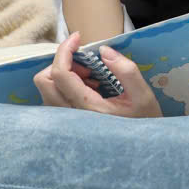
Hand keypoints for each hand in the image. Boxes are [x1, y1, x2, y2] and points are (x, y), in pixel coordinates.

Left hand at [33, 33, 159, 118]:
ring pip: (46, 90)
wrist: (142, 150)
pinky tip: (88, 88)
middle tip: (86, 63)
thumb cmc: (144, 123)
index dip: (65, 50)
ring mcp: (67, 122)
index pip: (60, 74)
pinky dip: (65, 85)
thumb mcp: (143, 95)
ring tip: (90, 76)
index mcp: (88, 108)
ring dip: (63, 74)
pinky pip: (53, 98)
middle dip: (61, 62)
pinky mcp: (68, 124)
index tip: (78, 38)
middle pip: (44, 81)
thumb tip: (103, 50)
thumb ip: (125, 70)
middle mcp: (71, 117)